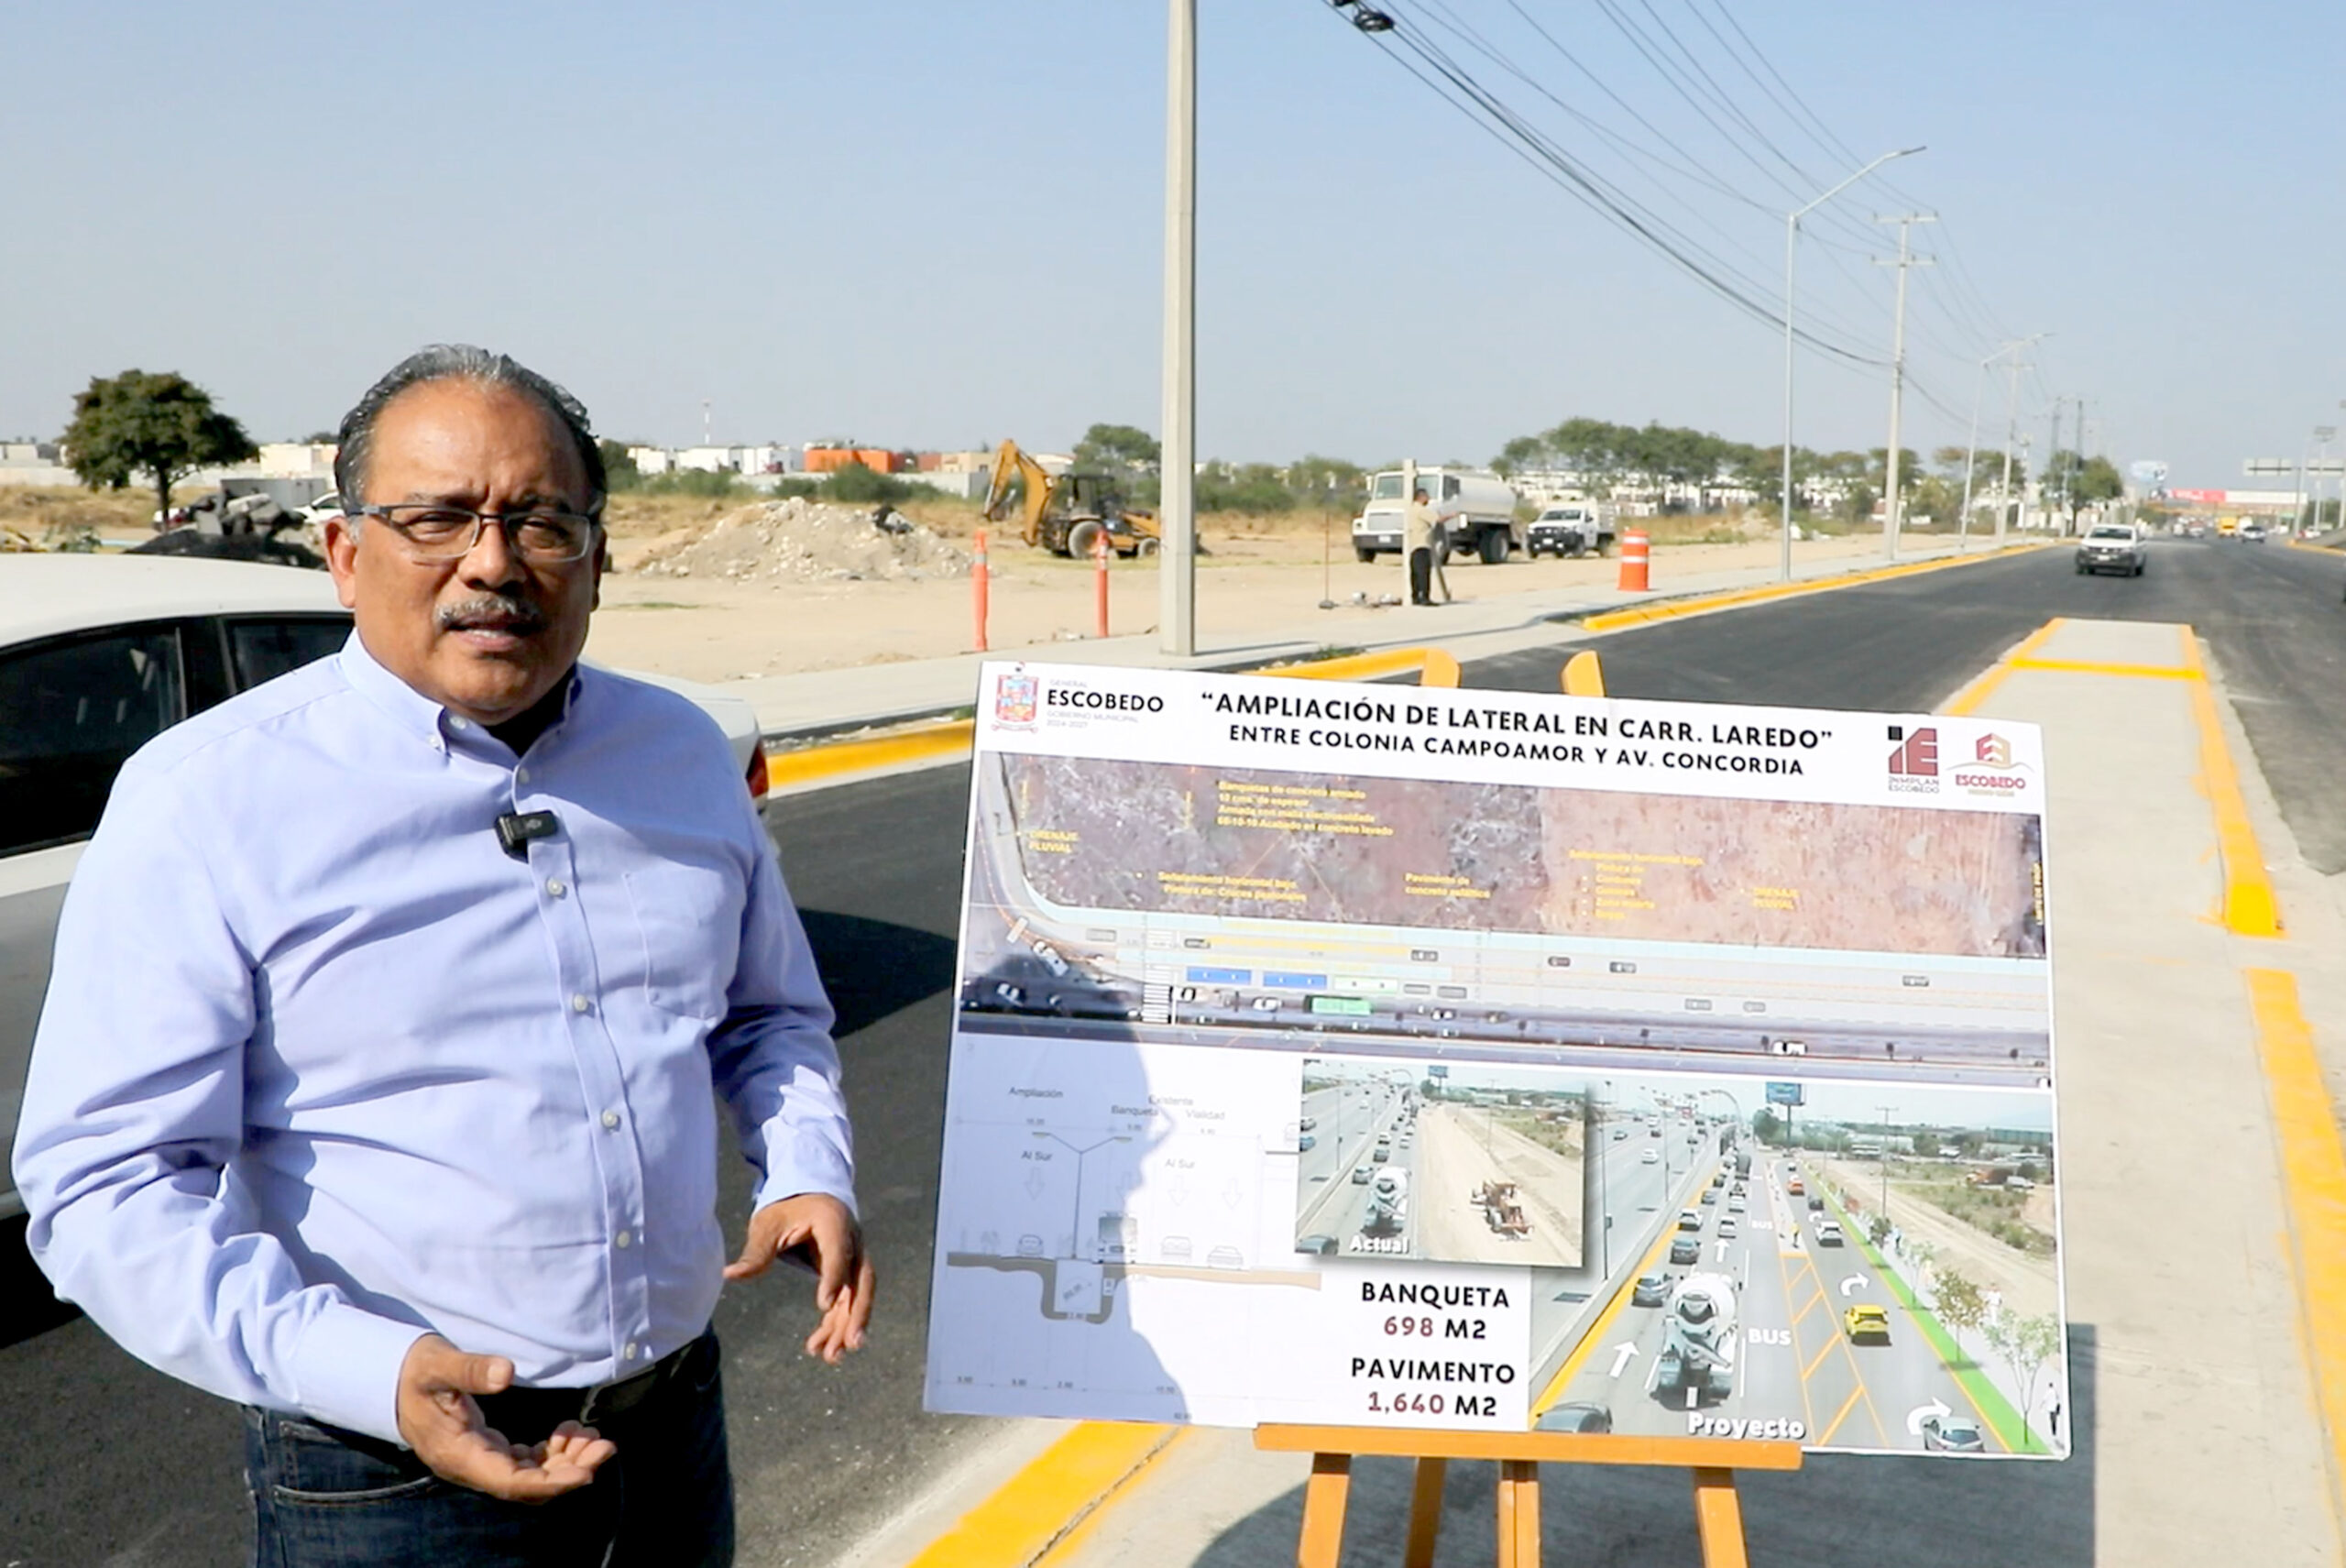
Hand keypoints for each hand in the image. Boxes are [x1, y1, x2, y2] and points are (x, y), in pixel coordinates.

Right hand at [394, 1334, 615, 1500]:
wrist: (390, 1378)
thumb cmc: (414, 1370)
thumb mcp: (438, 1363)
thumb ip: (469, 1369)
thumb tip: (505, 1373)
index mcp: (458, 1453)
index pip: (509, 1482)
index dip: (550, 1482)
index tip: (586, 1472)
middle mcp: (469, 1465)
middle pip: (525, 1485)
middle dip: (568, 1472)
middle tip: (605, 1446)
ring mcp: (478, 1460)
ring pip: (528, 1476)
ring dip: (564, 1462)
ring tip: (593, 1436)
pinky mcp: (485, 1450)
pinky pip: (524, 1463)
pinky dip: (550, 1453)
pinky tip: (570, 1432)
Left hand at [725, 1192, 875, 1363]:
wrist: (808, 1195)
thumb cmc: (786, 1208)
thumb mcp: (767, 1225)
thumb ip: (755, 1253)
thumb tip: (728, 1275)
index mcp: (833, 1222)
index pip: (838, 1253)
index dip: (834, 1278)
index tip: (824, 1306)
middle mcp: (852, 1241)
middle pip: (863, 1280)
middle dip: (858, 1313)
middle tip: (851, 1343)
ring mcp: (854, 1258)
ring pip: (857, 1296)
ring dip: (846, 1327)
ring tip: (830, 1358)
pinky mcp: (848, 1273)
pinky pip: (847, 1301)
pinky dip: (837, 1324)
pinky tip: (821, 1348)